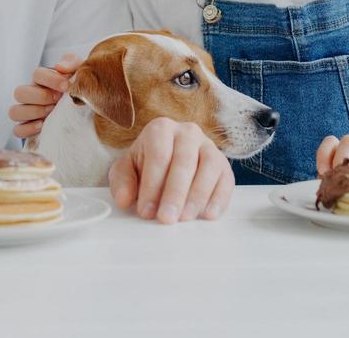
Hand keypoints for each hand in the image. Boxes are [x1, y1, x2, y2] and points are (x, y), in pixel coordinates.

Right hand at [8, 52, 79, 137]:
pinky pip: (17, 130)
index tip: (66, 86)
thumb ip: (71, 63)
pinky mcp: (28, 129)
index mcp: (41, 79)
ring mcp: (27, 112)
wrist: (84, 110)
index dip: (50, 80)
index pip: (36, 74)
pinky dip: (28, 128)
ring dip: (32, 112)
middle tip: (57, 100)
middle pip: (19, 93)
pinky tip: (43, 125)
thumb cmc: (77, 87)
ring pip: (14, 111)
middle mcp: (31, 94)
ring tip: (50, 112)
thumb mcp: (79, 70)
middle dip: (40, 96)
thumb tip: (60, 67)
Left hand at [108, 118, 233, 223]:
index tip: (146, 211)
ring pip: (209, 167)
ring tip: (185, 218)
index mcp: (161, 129)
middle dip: (174, 193)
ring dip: (198, 195)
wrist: (167, 160)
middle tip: (166, 219)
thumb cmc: (146, 165)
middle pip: (184, 161)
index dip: (152, 185)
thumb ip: (121, 182)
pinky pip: (227, 179)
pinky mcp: (224, 164)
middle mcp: (187, 132)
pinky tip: (208, 215)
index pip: (159, 156)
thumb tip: (124, 200)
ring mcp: (209, 146)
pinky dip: (220, 198)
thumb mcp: (126, 170)